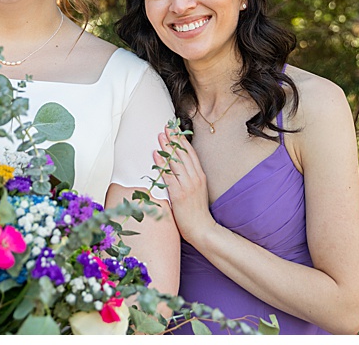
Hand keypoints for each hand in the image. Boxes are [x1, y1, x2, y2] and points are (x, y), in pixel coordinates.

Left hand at [151, 124, 215, 243]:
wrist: (202, 229)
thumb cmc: (196, 213)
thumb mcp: (196, 191)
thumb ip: (189, 179)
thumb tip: (177, 169)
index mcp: (200, 176)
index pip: (191, 154)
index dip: (182, 141)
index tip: (175, 131)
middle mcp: (195, 178)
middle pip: (183, 154)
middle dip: (174, 139)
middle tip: (166, 128)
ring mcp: (188, 185)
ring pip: (176, 162)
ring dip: (167, 147)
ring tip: (160, 136)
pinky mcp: (179, 194)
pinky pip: (169, 175)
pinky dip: (162, 164)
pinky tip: (156, 155)